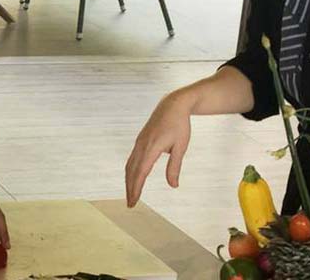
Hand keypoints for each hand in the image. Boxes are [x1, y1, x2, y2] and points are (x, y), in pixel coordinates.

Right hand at [125, 91, 194, 207]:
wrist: (173, 105)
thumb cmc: (179, 125)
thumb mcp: (180, 147)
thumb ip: (174, 166)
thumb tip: (173, 185)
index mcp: (152, 147)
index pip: (141, 172)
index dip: (136, 188)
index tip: (134, 201)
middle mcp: (142, 145)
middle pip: (131, 171)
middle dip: (130, 188)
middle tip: (130, 204)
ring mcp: (139, 143)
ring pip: (129, 165)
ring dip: (129, 181)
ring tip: (131, 194)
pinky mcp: (140, 141)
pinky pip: (132, 159)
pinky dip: (131, 171)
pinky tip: (133, 178)